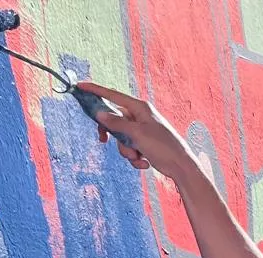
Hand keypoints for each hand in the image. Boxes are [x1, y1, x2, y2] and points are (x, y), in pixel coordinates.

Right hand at [76, 82, 198, 178]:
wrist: (181, 166)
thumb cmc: (163, 147)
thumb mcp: (137, 134)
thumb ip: (117, 123)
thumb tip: (99, 113)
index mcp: (140, 108)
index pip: (112, 95)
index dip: (95, 91)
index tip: (80, 86)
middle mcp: (140, 116)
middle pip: (114, 120)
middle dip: (113, 136)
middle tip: (103, 140)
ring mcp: (142, 130)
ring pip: (121, 138)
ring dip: (126, 150)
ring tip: (139, 156)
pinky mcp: (145, 143)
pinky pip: (130, 148)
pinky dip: (135, 157)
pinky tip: (145, 162)